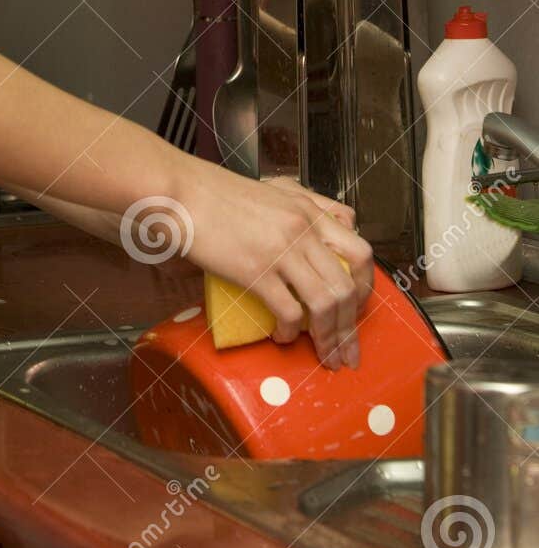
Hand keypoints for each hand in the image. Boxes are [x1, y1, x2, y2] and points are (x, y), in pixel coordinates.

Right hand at [176, 159, 374, 369]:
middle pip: (348, 285)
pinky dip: (291, 332)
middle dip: (351, 326)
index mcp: (308, 210)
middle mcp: (303, 229)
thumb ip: (300, 208)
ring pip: (327, 303)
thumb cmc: (215, 192)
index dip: (366, 287)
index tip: (357, 309)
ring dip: (330, 337)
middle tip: (347, 350)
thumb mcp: (270, 191)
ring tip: (325, 355)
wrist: (181, 192)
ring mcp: (282, 250)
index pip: (360, 251)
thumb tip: (317, 238)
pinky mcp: (257, 271)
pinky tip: (282, 336)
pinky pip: (289, 312)